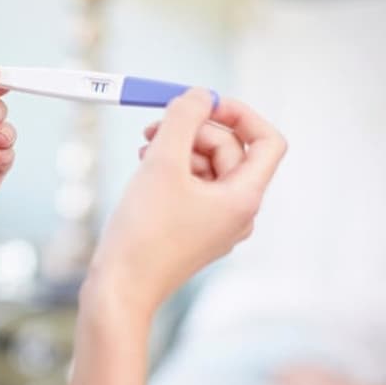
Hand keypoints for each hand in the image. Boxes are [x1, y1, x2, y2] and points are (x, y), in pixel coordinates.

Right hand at [81, 89, 286, 317]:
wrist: (119, 290)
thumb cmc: (142, 233)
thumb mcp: (162, 163)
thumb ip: (183, 119)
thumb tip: (199, 94)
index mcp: (243, 199)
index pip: (266, 141)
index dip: (239, 114)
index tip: (203, 104)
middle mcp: (236, 214)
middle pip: (229, 152)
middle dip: (194, 132)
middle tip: (154, 126)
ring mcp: (214, 225)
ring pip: (207, 169)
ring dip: (179, 150)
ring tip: (144, 149)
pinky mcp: (190, 232)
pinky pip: (191, 189)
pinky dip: (171, 172)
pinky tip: (144, 169)